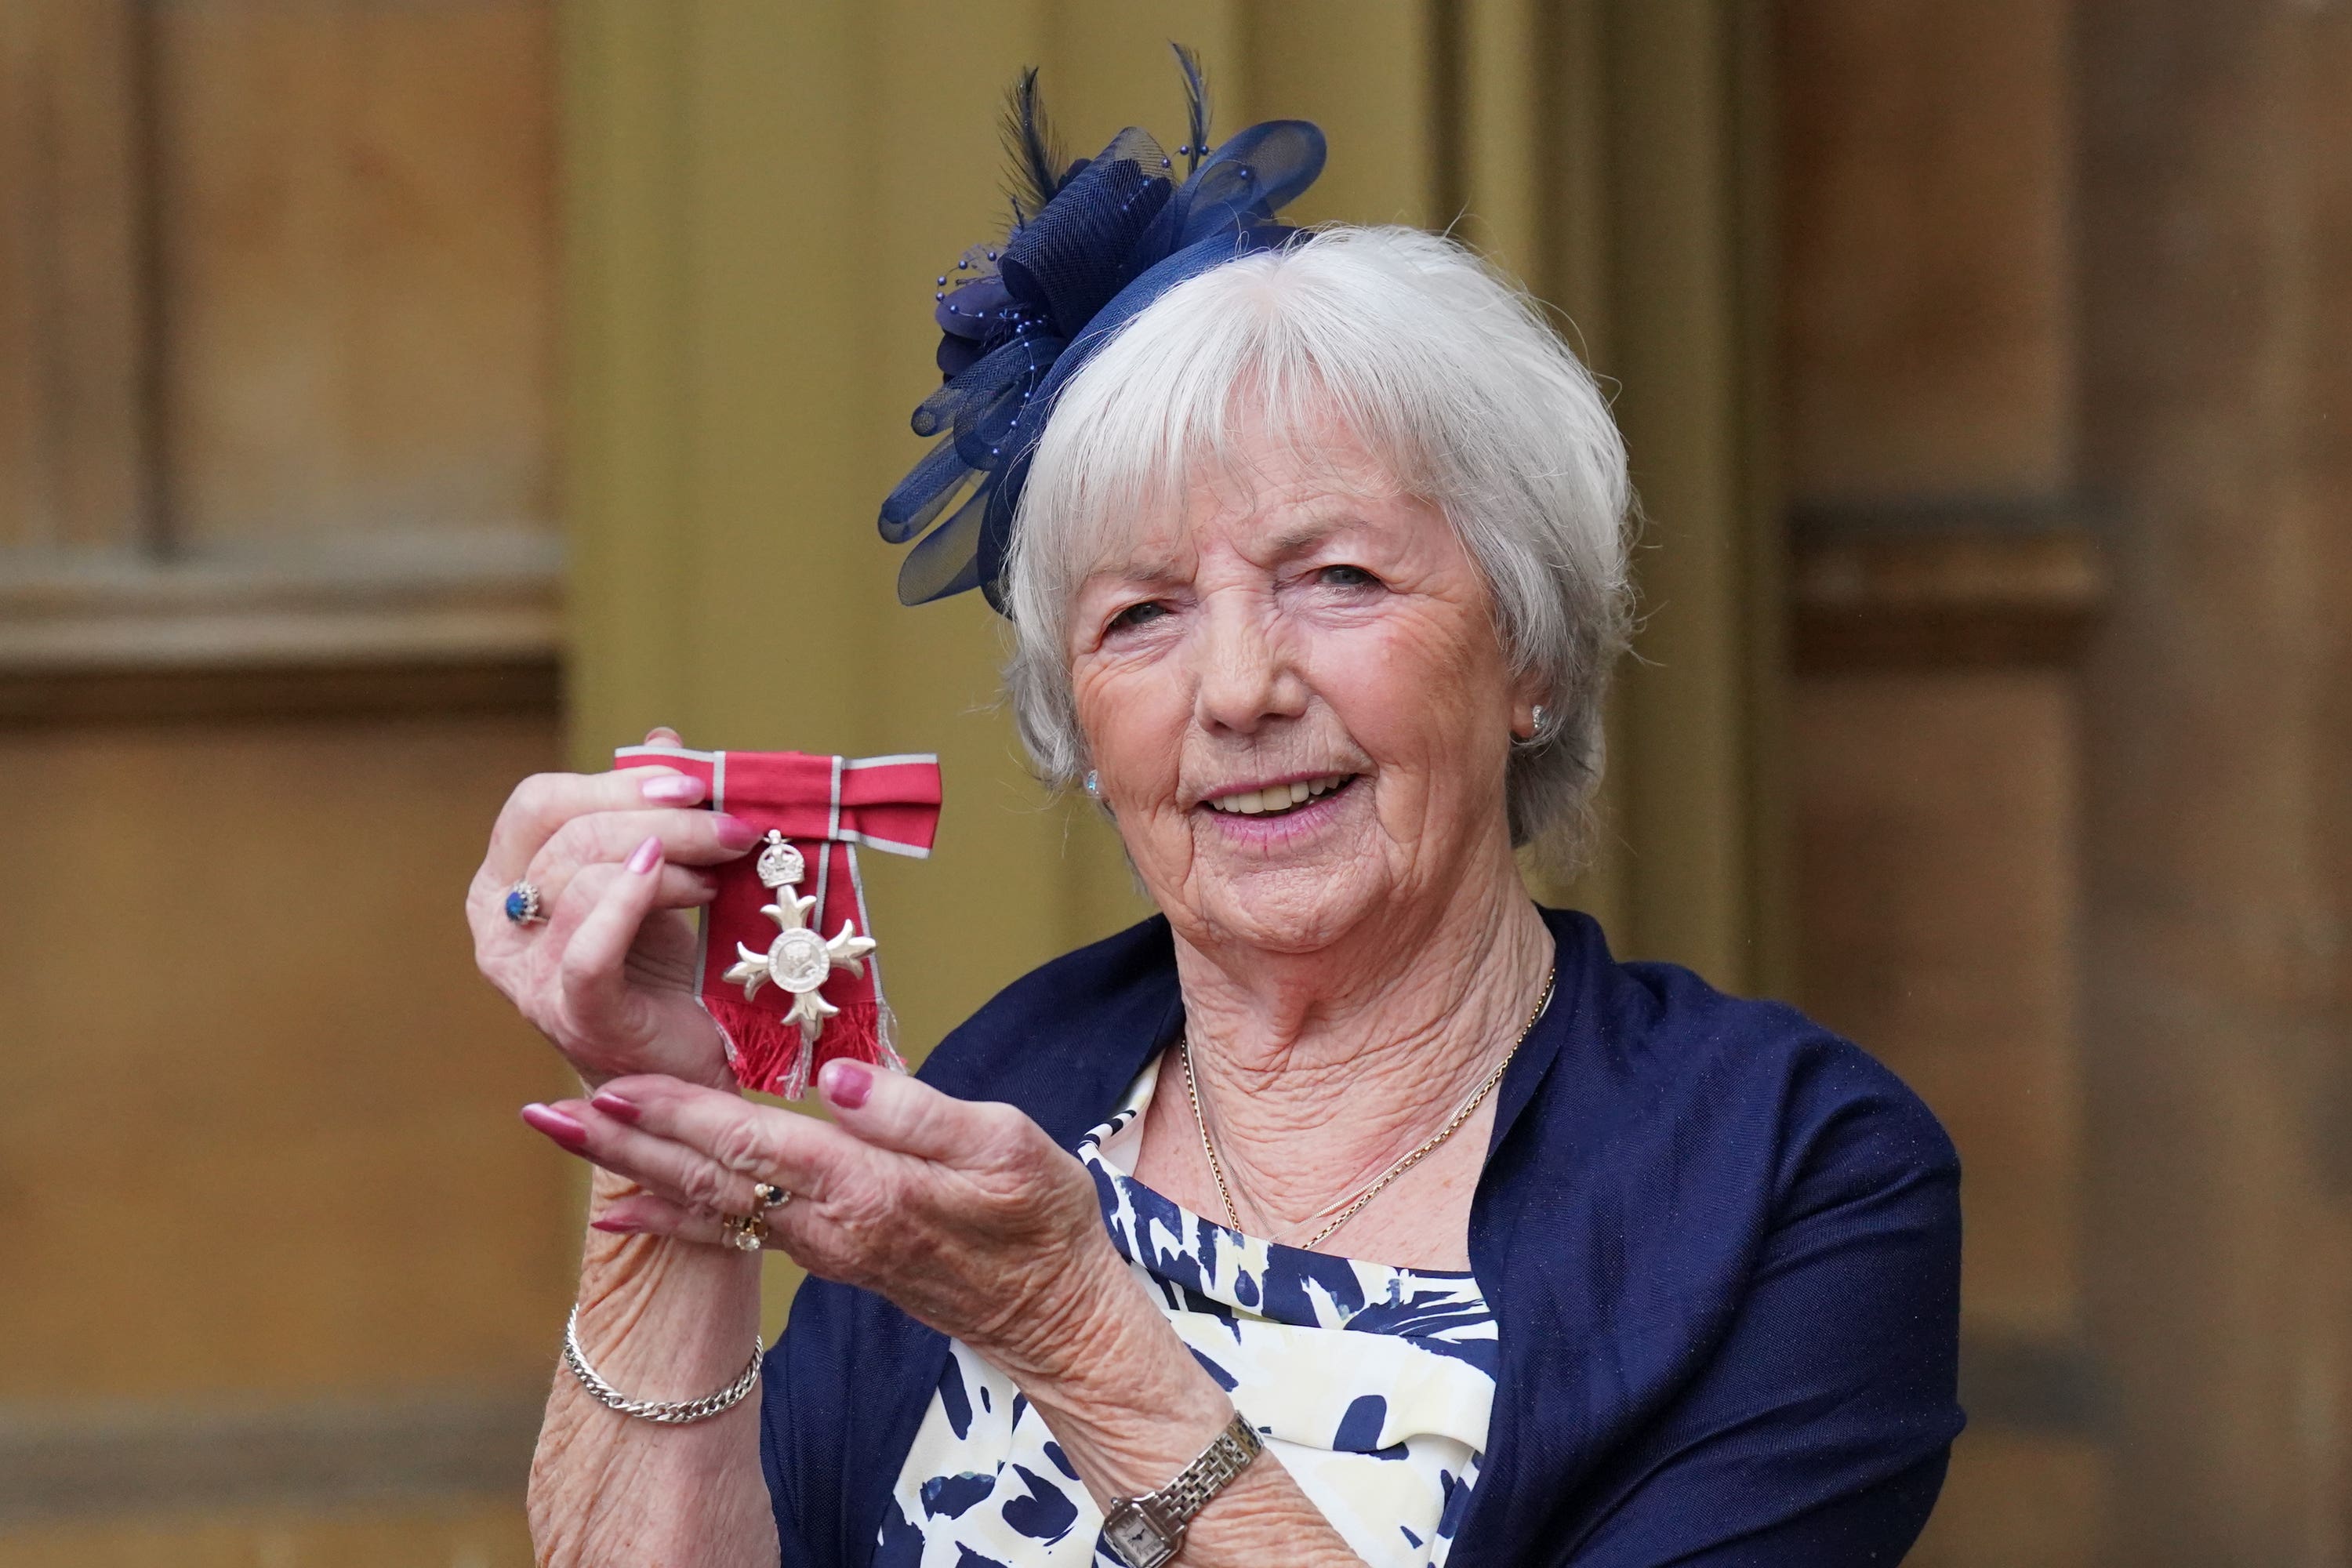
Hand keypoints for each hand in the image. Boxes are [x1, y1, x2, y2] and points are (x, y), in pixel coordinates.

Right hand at [469, 726, 757, 1090]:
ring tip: (722, 874)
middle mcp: (498, 928)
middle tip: (731, 826)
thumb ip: (647, 813)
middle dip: (658, 817)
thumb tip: (662, 740)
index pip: (539, 804)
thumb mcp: (655, 880)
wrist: (691, 1072)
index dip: (616, 783)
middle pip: (564, 834)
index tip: (693, 782)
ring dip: (670, 861)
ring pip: (582, 880)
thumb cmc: (666, 977)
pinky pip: (588, 948)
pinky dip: (633, 905)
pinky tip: (691, 886)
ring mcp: (527, 977)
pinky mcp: (572, 1016)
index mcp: (504, 883)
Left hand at [522, 1060, 1128, 1376]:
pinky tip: (628, 1210)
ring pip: (709, 1203)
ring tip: (568, 1138)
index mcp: (867, 1188)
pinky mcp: (827, 1254)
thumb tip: (839, 1075)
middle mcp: (826, 1225)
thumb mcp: (1007, 1146)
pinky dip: (672, 1216)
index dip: (680, 1113)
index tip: (613, 1084)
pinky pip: (730, 1231)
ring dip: (633, 1170)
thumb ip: (921, 1112)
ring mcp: (820, 1247)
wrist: (1054, 1312)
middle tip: (545, 1112)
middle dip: (623, 1143)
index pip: (753, 1141)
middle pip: (707, 1176)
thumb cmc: (1041, 1220)